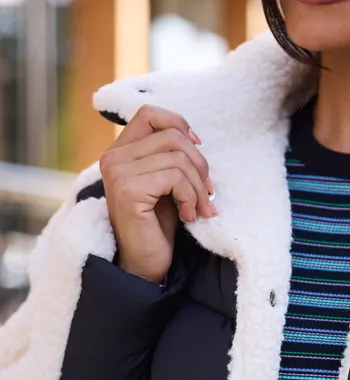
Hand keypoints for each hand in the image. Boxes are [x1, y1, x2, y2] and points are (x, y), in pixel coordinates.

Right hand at [99, 105, 216, 283]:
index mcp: (120, 151)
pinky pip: (175, 178)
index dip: (180, 125)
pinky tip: (188, 217)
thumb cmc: (157, 226)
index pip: (151, 114)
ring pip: (178, 159)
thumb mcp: (165, 184)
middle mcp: (113, 157)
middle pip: (172, 136)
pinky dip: (191, 198)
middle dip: (200, 165)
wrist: (144, 265)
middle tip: (207, 195)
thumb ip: (169, 157)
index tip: (197, 149)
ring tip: (199, 209)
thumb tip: (195, 138)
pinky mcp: (128, 191)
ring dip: (199, 188)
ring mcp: (118, 173)